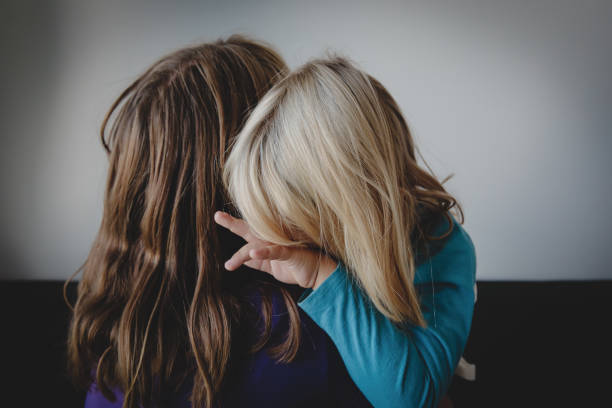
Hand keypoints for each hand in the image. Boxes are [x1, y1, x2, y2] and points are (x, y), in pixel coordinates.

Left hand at [213, 211, 336, 288]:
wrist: (318, 274)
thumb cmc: (296, 267)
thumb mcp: (272, 266)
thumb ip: (259, 261)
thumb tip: (244, 259)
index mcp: (268, 240)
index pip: (248, 231)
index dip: (233, 224)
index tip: (218, 216)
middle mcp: (273, 238)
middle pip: (250, 230)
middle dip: (233, 224)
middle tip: (217, 216)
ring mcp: (283, 244)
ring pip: (258, 245)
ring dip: (242, 254)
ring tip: (230, 265)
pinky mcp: (291, 252)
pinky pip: (276, 252)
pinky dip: (264, 252)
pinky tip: (253, 253)